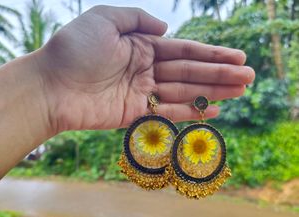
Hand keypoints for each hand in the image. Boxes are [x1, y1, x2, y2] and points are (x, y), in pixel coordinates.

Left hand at [36, 5, 254, 133]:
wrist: (52, 85)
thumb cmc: (74, 49)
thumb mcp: (104, 19)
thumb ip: (137, 20)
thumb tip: (165, 29)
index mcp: (142, 46)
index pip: (184, 51)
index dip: (211, 55)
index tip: (237, 57)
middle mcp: (146, 69)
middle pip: (190, 72)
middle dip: (220, 75)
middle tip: (248, 77)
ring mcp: (142, 93)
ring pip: (184, 92)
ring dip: (213, 93)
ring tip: (240, 92)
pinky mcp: (136, 114)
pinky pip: (168, 113)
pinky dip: (191, 112)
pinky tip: (213, 111)